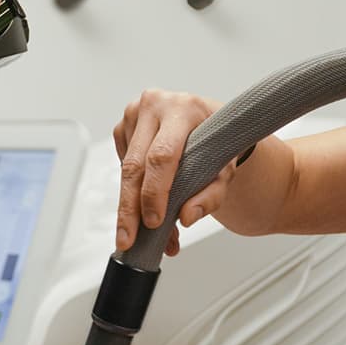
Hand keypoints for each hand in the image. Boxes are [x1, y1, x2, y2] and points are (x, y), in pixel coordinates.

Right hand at [115, 89, 232, 254]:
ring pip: (124, 169)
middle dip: (129, 208)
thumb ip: (211, 195)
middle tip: (127, 238)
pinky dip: (131, 186)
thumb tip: (187, 217)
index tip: (153, 221)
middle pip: (134, 166)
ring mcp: (133, 114)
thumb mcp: (225, 168)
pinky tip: (146, 191)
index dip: (154, 192)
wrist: (209, 121)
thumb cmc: (218, 141)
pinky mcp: (121, 126)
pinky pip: (120, 165)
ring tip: (142, 229)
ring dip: (132, 203)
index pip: (161, 156)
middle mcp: (154, 106)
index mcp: (182, 109)